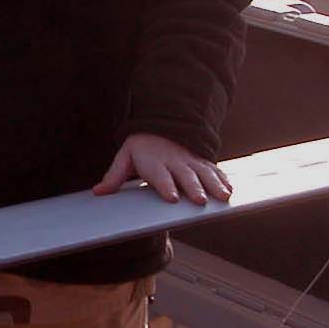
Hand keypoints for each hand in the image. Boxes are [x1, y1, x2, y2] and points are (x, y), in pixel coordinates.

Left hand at [93, 134, 230, 204]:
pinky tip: (229, 191)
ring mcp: (191, 161)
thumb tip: (98, 192)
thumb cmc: (141, 147)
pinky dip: (223, 180)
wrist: (162, 126)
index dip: (166, 186)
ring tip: (222, 197)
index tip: (171, 198)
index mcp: (155, 162)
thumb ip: (114, 176)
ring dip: (214, 186)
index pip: (160, 176)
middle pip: (186, 176)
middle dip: (194, 189)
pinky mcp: (202, 162)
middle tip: (199, 201)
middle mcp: (175, 161)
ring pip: (205, 174)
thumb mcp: (125, 157)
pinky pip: (214, 171)